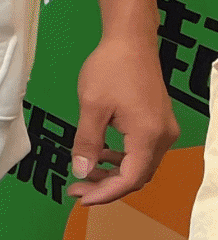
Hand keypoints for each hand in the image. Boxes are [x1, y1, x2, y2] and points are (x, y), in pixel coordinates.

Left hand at [70, 25, 177, 204]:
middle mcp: (163, 137)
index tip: (80, 198)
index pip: (130, 179)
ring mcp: (164, 130)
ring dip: (114, 173)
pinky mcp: (159, 123)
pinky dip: (122, 158)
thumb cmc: (110, 69)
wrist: (131, 41)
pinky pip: (142, 151)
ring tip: (84, 173)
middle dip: (107, 186)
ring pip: (140, 165)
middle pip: (138, 176)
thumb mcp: (91, 106)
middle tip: (76, 189)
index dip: (105, 193)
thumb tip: (82, 172)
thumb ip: (87, 142)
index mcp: (148, 136)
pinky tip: (102, 155)